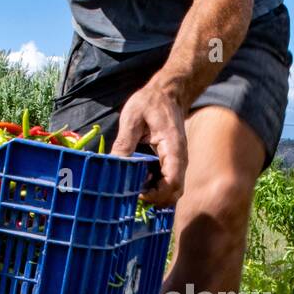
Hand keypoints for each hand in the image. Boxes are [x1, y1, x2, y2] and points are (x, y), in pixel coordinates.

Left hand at [112, 79, 187, 206]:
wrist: (168, 94)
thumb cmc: (150, 102)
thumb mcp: (132, 118)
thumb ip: (124, 142)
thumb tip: (113, 164)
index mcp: (173, 148)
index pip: (172, 182)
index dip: (156, 194)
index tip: (137, 192)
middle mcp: (180, 159)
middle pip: (174, 192)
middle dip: (155, 199)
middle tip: (133, 194)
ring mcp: (178, 162)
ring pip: (172, 190)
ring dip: (155, 195)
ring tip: (134, 188)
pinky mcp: (172, 163)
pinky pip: (168, 182)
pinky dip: (155, 187)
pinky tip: (139, 181)